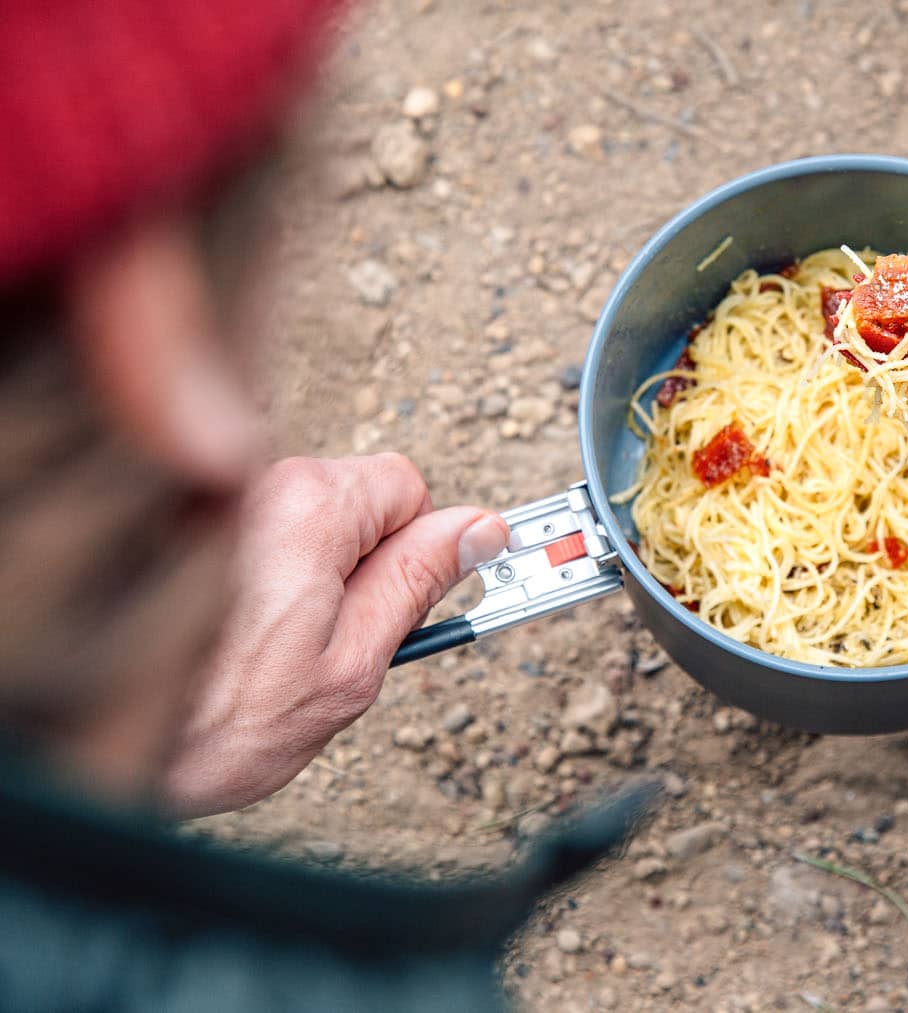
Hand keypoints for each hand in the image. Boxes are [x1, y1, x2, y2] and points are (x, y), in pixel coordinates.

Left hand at [163, 453, 509, 816]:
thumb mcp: (350, 667)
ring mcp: (205, 504)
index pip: (405, 485)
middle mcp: (248, 484)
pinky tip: (229, 638)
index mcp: (305, 507)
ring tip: (268, 649)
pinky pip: (248, 537)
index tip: (406, 596)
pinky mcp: (170, 528)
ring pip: (298, 521)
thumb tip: (476, 532)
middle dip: (356, 562)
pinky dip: (252, 579)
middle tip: (329, 642)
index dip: (416, 549)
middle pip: (350, 498)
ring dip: (303, 575)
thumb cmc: (212, 726)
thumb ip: (418, 585)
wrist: (95, 755)